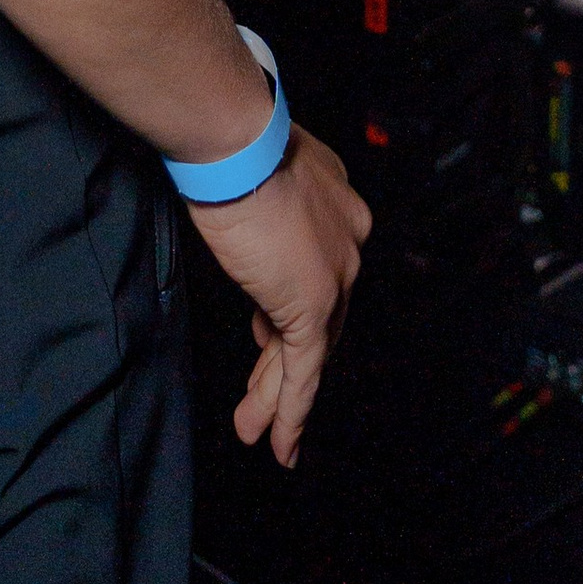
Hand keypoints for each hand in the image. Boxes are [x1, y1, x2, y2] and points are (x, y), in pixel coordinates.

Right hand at [185, 126, 370, 467]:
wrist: (236, 141)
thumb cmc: (233, 140)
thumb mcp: (255, 172)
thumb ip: (264, 208)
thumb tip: (251, 245)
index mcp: (340, 204)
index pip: (318, 270)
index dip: (285, 306)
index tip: (260, 328)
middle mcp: (349, 241)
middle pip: (319, 318)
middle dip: (281, 360)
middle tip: (259, 394)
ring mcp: (336, 276)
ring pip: (308, 353)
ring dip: (277, 397)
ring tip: (256, 431)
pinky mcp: (313, 308)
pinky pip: (304, 374)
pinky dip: (290, 413)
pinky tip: (281, 444)